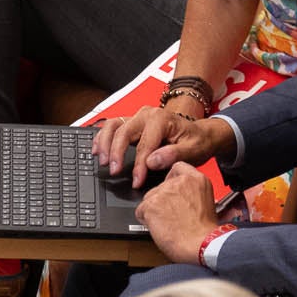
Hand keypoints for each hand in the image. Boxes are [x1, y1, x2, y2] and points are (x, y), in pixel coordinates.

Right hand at [93, 106, 229, 188]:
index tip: (136, 181)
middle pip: (124, 132)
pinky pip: (112, 126)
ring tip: (102, 161)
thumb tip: (152, 161)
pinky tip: (97, 150)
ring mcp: (138, 117)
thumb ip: (174, 155)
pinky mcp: (132, 123)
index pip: (144, 145)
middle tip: (113, 172)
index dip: (138, 165)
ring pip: (113, 126)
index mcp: (162, 119)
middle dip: (116, 153)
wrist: (199, 135)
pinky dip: (102, 137)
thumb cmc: (196, 142)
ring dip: (104, 143)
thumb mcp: (192, 150)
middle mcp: (147, 114)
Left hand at [135, 161, 222, 264]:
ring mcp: (164, 192)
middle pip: (160, 186)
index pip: (177, 168)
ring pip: (149, 198)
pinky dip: (146, 221)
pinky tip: (159, 227)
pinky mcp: (151, 204)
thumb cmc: (204, 231)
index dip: (171, 180)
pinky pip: (141, 211)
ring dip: (153, 211)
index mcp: (197, 179)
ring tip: (167, 224)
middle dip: (162, 200)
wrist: (200, 244)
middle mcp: (180, 181)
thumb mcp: (207, 202)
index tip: (172, 191)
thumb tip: (182, 196)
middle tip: (171, 215)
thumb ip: (192, 192)